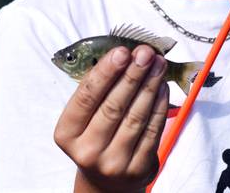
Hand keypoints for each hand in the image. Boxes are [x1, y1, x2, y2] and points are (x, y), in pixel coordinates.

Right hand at [54, 45, 169, 192]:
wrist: (107, 179)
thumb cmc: (95, 134)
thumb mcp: (85, 116)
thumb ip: (98, 88)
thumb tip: (126, 55)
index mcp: (67, 133)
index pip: (86, 97)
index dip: (105, 72)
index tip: (121, 51)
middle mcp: (87, 151)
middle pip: (113, 106)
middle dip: (132, 75)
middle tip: (145, 52)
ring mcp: (113, 162)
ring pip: (135, 117)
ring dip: (149, 85)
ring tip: (158, 64)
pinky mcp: (137, 168)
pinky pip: (152, 131)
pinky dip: (159, 105)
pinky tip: (162, 86)